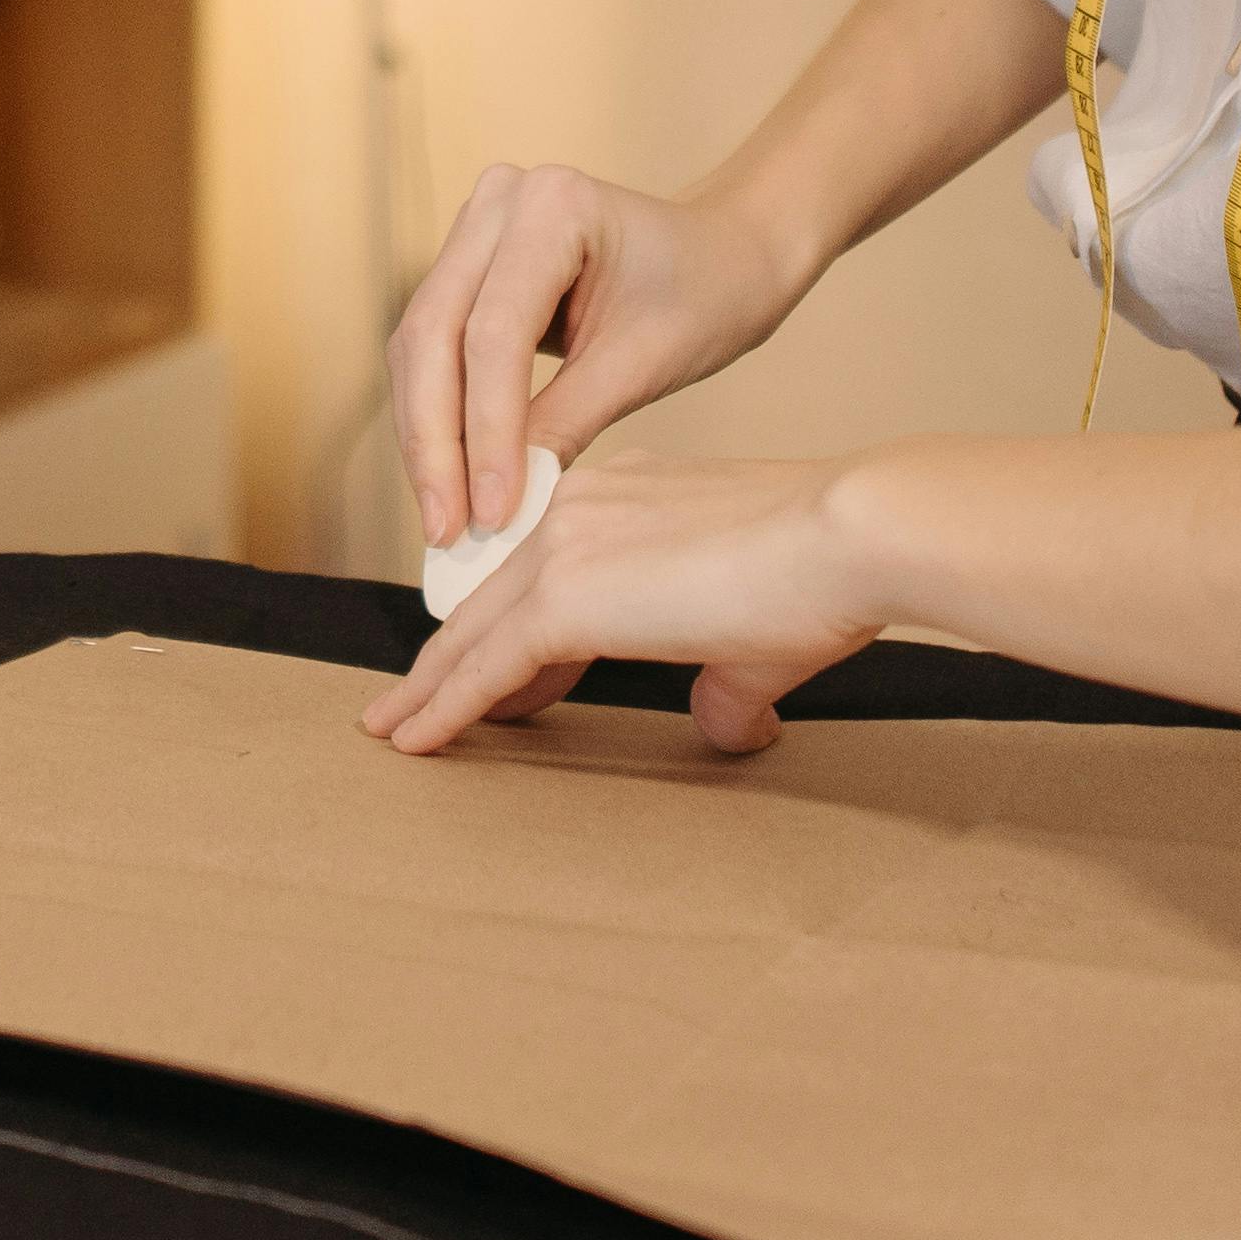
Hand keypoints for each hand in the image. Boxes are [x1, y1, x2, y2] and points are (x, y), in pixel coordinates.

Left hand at [358, 453, 881, 758]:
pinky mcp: (563, 598)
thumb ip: (726, 681)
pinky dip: (445, 708)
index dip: (510, 637)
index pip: (544, 576)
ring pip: (474, 632)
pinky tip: (417, 741)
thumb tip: (730, 726)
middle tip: (408, 705)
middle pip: (493, 600)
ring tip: (395, 731)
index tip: (490, 678)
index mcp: (620, 498)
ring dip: (431, 688)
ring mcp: (565, 548)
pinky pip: (484, 666)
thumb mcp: (758, 641)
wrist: (845, 538)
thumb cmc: (821, 580)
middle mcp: (579, 509)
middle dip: (450, 658)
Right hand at [388, 164, 798, 546]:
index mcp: (554, 204)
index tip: (492, 512)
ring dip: (426, 436)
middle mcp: (499, 202)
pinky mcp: (466, 266)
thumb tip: (497, 506)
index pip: (494, 332)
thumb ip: (565, 424)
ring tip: (443, 517)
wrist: (724, 256)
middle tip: (446, 527)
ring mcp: (475, 229)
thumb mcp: (645, 362)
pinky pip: (432, 347)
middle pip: (435, 333)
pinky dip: (438, 416)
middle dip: (436, 441)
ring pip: (420, 345)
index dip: (486, 429)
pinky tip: (449, 479)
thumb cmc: (703, 295)